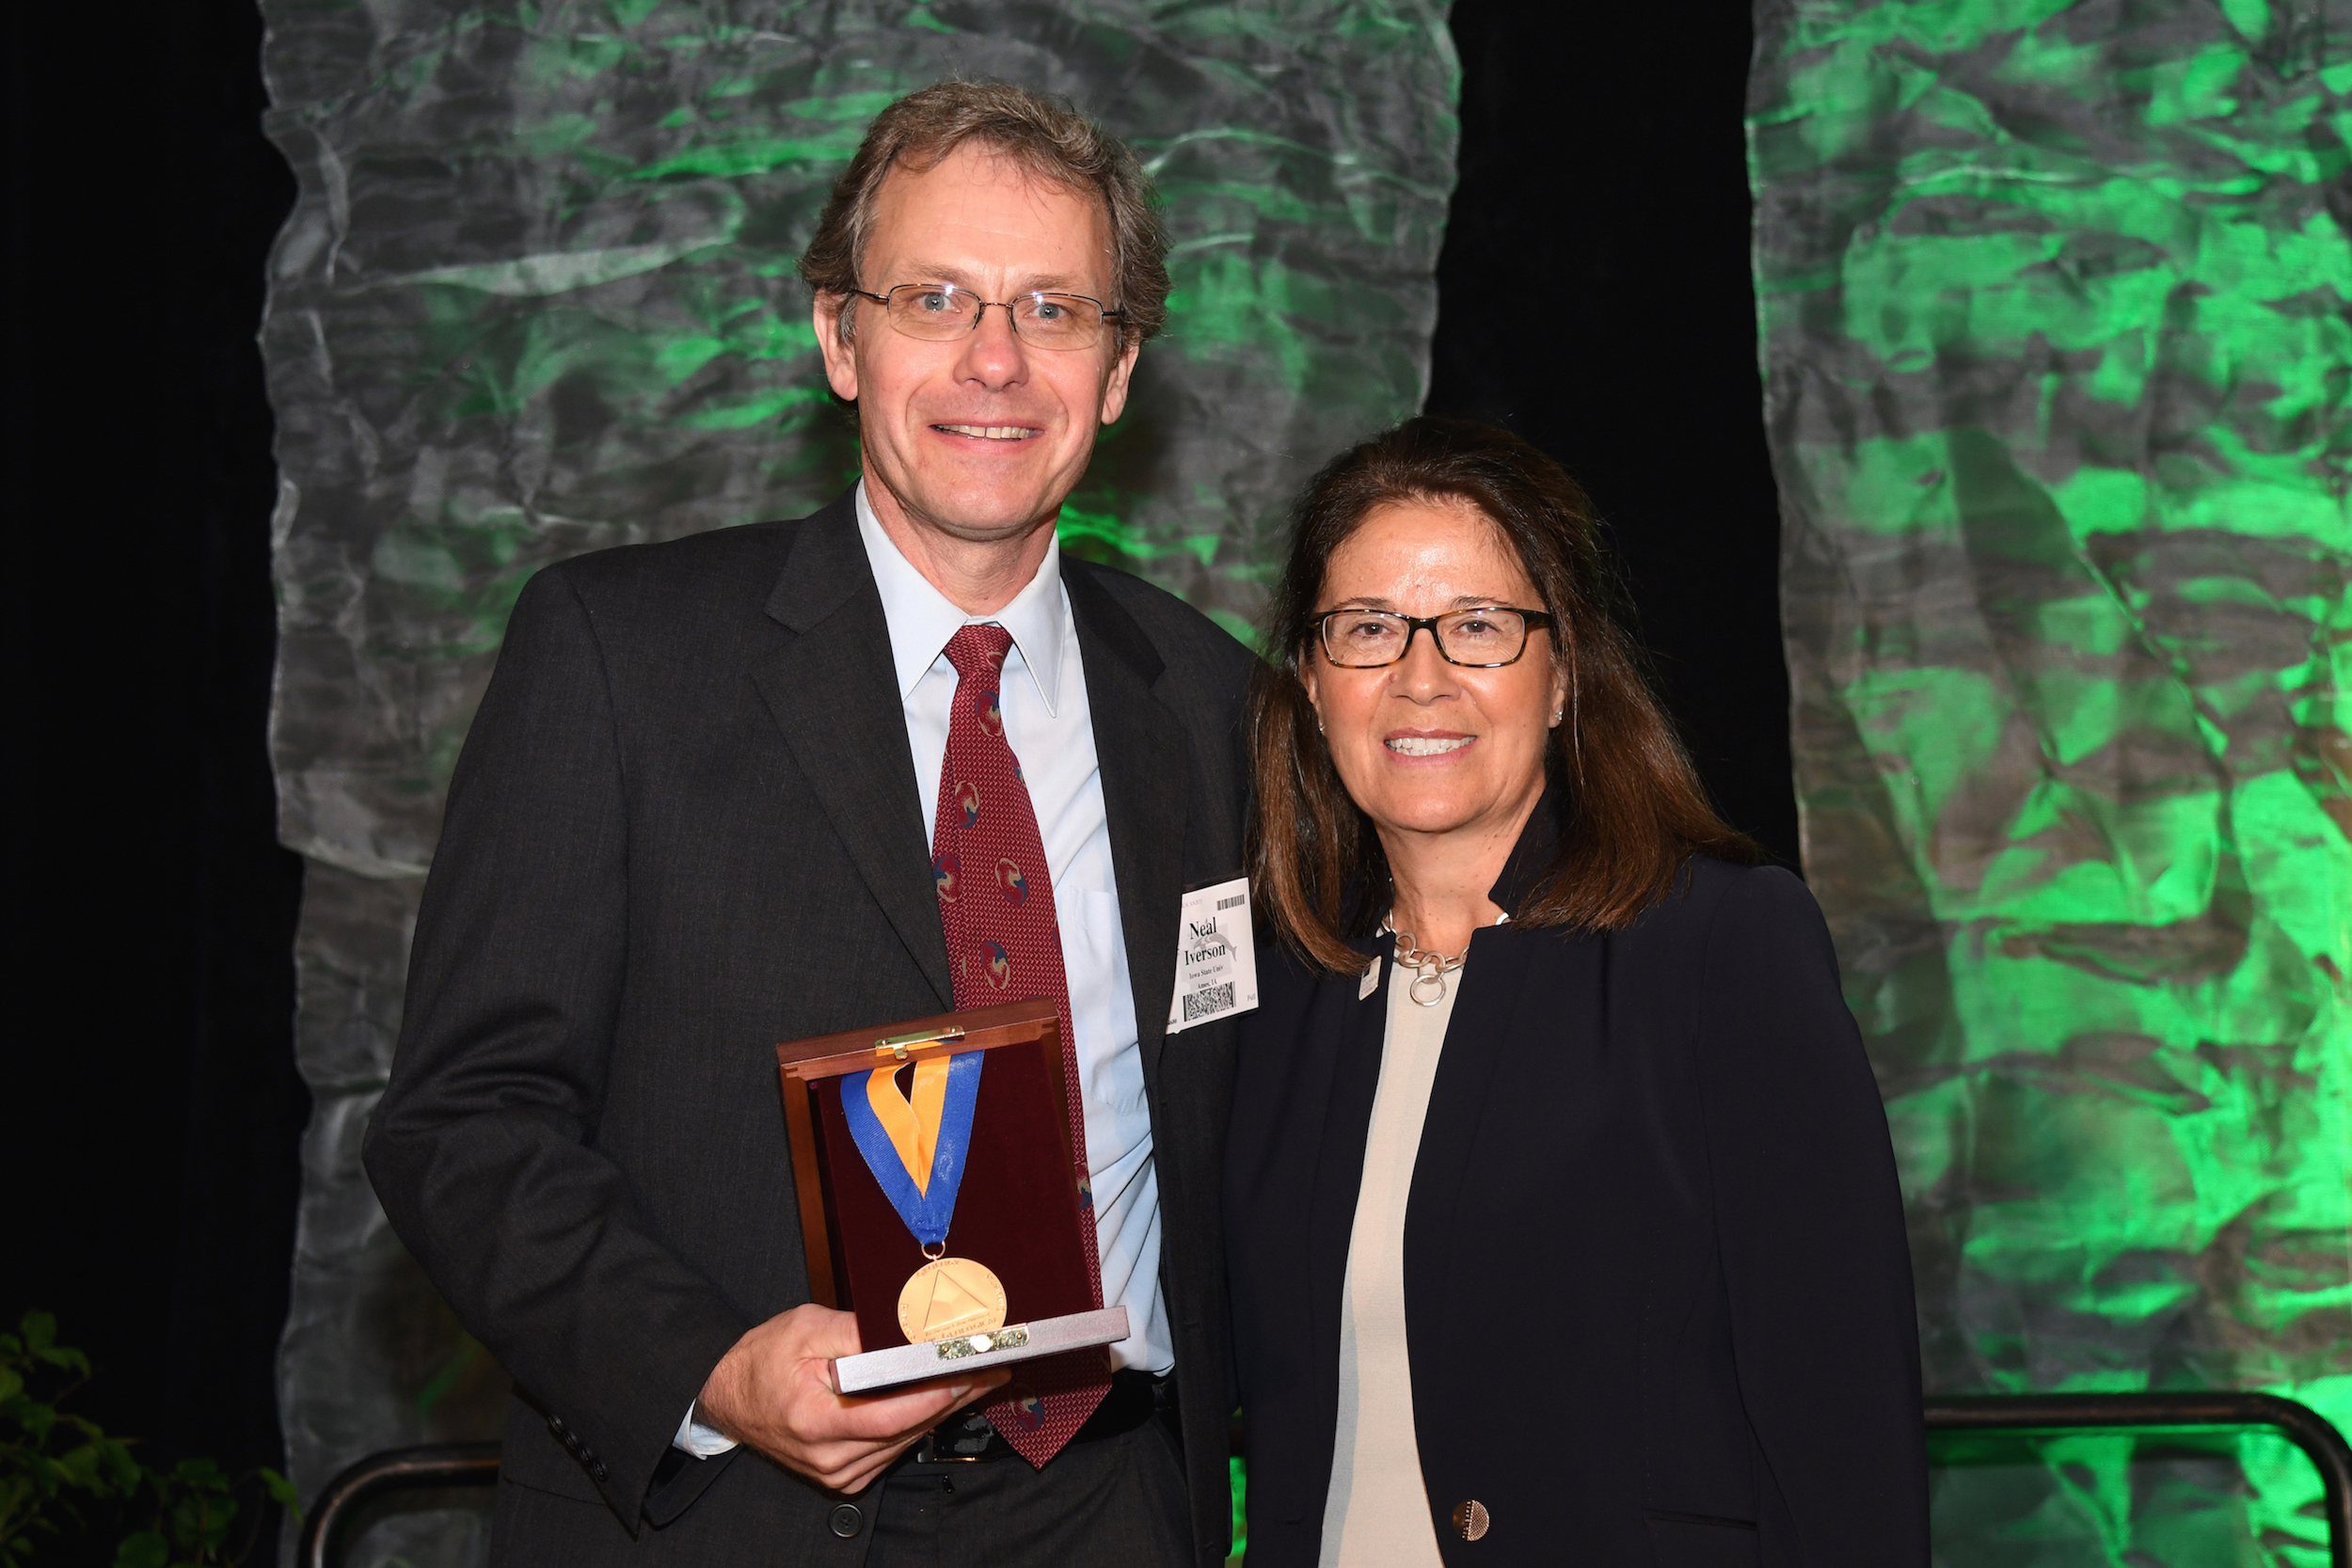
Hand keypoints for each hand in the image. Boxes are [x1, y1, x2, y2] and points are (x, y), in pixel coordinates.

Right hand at [695, 1304, 1008, 1492]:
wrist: (729, 1397)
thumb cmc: (763, 1360)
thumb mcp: (805, 1327)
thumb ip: (856, 1331)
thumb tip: (907, 1331)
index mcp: (813, 1420)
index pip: (889, 1416)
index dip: (935, 1396)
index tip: (969, 1373)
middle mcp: (826, 1456)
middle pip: (906, 1429)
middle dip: (955, 1397)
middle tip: (993, 1369)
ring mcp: (835, 1472)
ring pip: (905, 1442)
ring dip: (943, 1411)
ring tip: (980, 1379)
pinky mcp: (843, 1477)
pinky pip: (893, 1450)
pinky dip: (918, 1423)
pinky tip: (943, 1400)